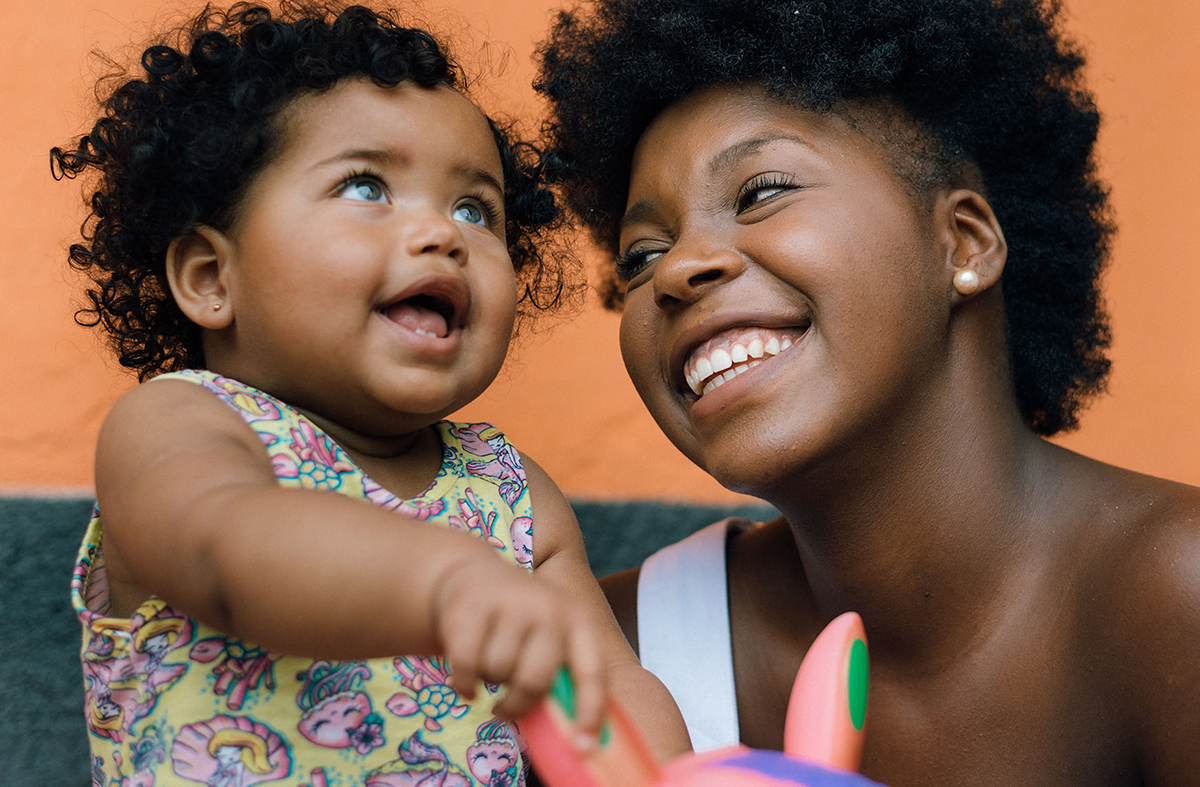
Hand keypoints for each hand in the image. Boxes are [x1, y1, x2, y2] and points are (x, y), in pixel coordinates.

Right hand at [431, 555, 607, 744]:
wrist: (476, 577)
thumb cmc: (523, 624)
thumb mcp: (553, 638)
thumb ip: (564, 676)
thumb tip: (577, 736)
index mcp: (579, 620)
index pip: (592, 672)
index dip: (590, 712)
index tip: (583, 746)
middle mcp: (549, 608)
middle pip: (534, 680)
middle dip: (518, 704)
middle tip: (507, 708)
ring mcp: (510, 603)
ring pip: (496, 672)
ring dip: (489, 680)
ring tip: (490, 662)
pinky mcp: (471, 606)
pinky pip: (466, 666)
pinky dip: (463, 683)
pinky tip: (467, 679)